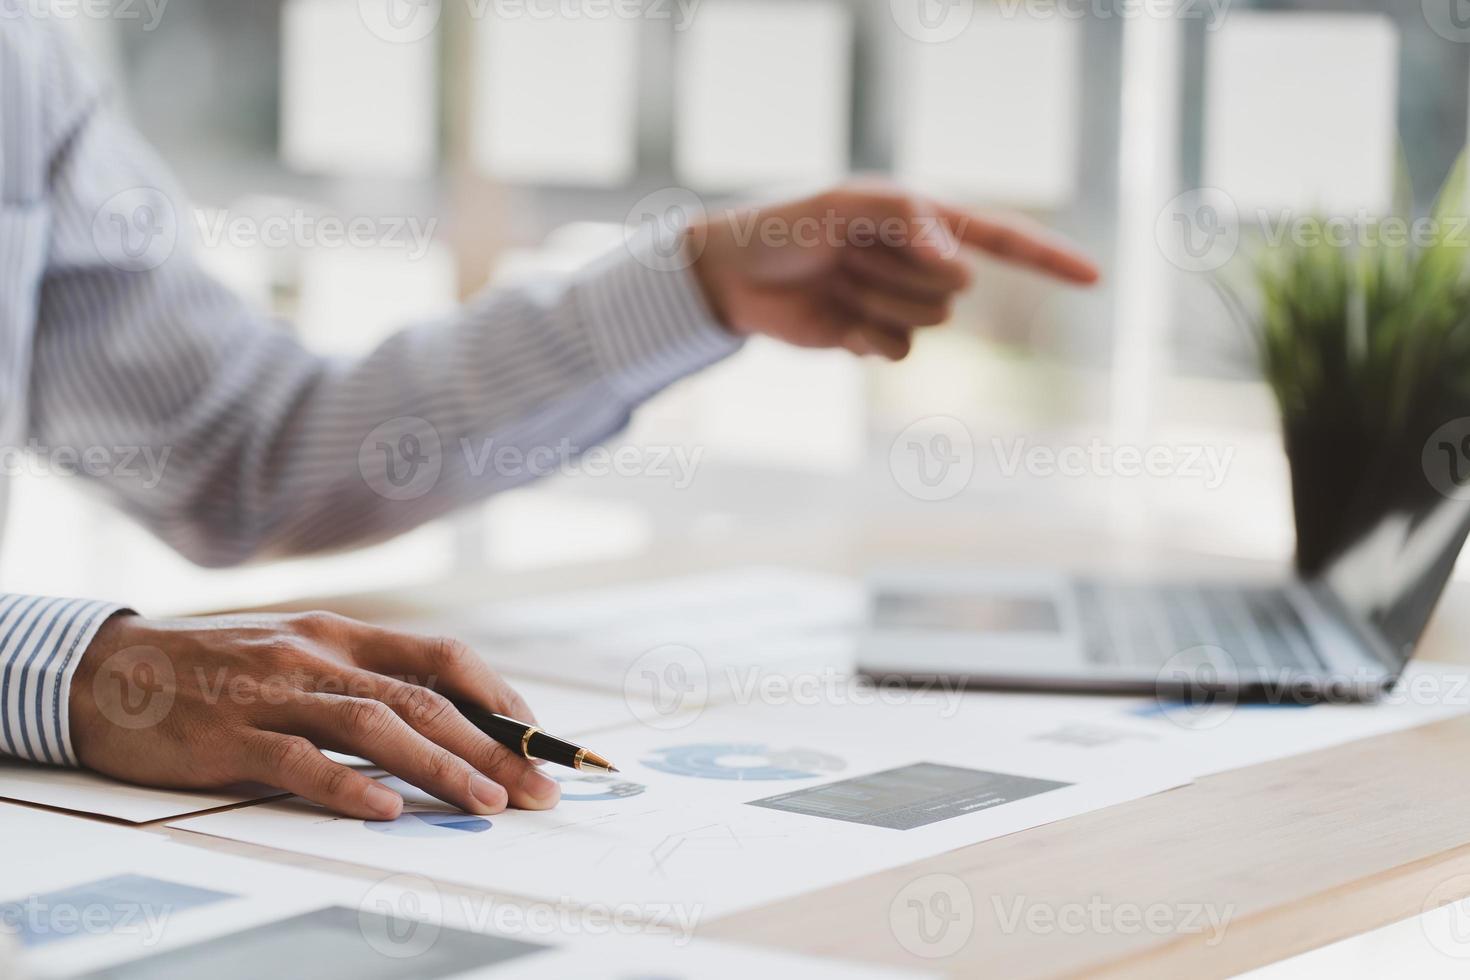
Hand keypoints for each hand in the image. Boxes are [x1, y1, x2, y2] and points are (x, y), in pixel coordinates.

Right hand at [69, 612, 560, 818]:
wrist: (107, 670)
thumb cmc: (216, 669)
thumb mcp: (298, 655)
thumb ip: (360, 680)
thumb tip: (444, 722)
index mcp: (341, 635)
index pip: (441, 658)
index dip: (499, 697)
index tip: (539, 738)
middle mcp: (317, 656)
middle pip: (423, 699)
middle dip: (491, 746)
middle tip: (539, 788)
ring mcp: (273, 692)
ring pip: (374, 725)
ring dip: (440, 767)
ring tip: (487, 804)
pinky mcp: (230, 735)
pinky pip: (298, 761)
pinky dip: (346, 787)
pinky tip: (386, 810)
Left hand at [689, 182, 1098, 359]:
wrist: (735, 277)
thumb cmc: (787, 225)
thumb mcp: (843, 203)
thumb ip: (905, 217)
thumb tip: (956, 260)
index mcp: (924, 220)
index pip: (1002, 238)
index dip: (1048, 258)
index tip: (1094, 277)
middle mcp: (921, 263)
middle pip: (955, 289)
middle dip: (901, 274)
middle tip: (849, 255)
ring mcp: (900, 304)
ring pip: (930, 324)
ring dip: (880, 303)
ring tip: (839, 281)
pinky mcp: (875, 341)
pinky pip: (899, 353)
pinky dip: (869, 339)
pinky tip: (838, 321)